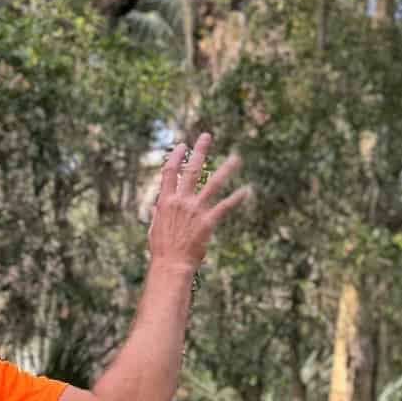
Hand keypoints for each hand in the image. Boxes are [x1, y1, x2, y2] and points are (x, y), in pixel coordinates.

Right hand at [149, 133, 249, 271]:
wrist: (170, 264)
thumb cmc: (161, 249)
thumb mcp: (154, 228)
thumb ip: (157, 214)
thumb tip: (155, 207)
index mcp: (165, 201)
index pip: (170, 172)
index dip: (175, 156)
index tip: (182, 145)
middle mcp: (181, 201)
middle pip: (192, 169)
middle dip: (199, 151)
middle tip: (206, 136)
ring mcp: (195, 209)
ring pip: (213, 183)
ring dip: (226, 169)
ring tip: (236, 157)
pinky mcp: (208, 221)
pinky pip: (225, 206)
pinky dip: (236, 198)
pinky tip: (246, 189)